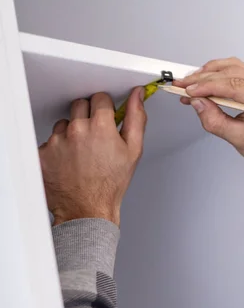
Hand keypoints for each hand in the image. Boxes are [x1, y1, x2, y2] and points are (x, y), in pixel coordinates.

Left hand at [39, 88, 146, 226]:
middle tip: (94, 137)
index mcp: (100, 127)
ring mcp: (57, 142)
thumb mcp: (133, 151)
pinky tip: (69, 162)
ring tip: (81, 153)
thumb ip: (135, 118)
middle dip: (88, 116)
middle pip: (79, 105)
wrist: (87, 210)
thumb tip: (136, 96)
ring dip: (71, 132)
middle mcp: (76, 131)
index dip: (105, 108)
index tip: (105, 118)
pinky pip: (49, 141)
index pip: (99, 98)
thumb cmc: (110, 185)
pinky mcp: (43, 153)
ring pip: (63, 123)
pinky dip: (58, 149)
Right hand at [175, 58, 243, 191]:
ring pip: (232, 67)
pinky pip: (236, 69)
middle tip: (182, 86)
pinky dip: (217, 74)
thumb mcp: (237, 138)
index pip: (234, 85)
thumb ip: (214, 120)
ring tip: (189, 84)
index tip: (188, 90)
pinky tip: (203, 81)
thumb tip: (197, 102)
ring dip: (208, 74)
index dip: (207, 86)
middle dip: (203, 79)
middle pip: (231, 73)